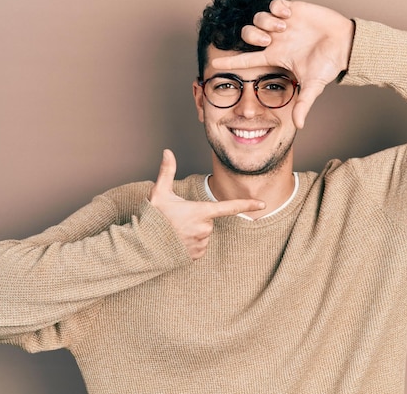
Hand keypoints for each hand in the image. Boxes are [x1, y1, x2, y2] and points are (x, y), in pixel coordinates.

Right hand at [149, 149, 264, 259]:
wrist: (144, 246)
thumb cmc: (153, 218)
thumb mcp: (159, 193)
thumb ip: (167, 171)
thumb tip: (167, 151)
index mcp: (200, 212)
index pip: (229, 207)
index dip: (247, 205)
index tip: (263, 204)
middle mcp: (205, 229)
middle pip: (209, 219)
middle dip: (197, 218)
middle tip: (177, 219)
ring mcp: (201, 243)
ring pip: (204, 233)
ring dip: (193, 231)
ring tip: (175, 231)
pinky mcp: (196, 255)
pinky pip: (199, 246)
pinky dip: (190, 243)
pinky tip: (177, 241)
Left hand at [212, 0, 354, 128]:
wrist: (345, 43)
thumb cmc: (329, 64)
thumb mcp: (313, 86)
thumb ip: (303, 104)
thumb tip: (299, 126)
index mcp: (276, 57)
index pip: (247, 60)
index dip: (230, 61)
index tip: (214, 64)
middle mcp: (275, 41)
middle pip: (248, 35)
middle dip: (252, 36)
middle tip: (268, 38)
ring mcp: (282, 25)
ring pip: (259, 19)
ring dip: (267, 22)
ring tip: (284, 26)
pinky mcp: (292, 10)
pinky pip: (274, 4)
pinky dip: (277, 8)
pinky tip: (289, 14)